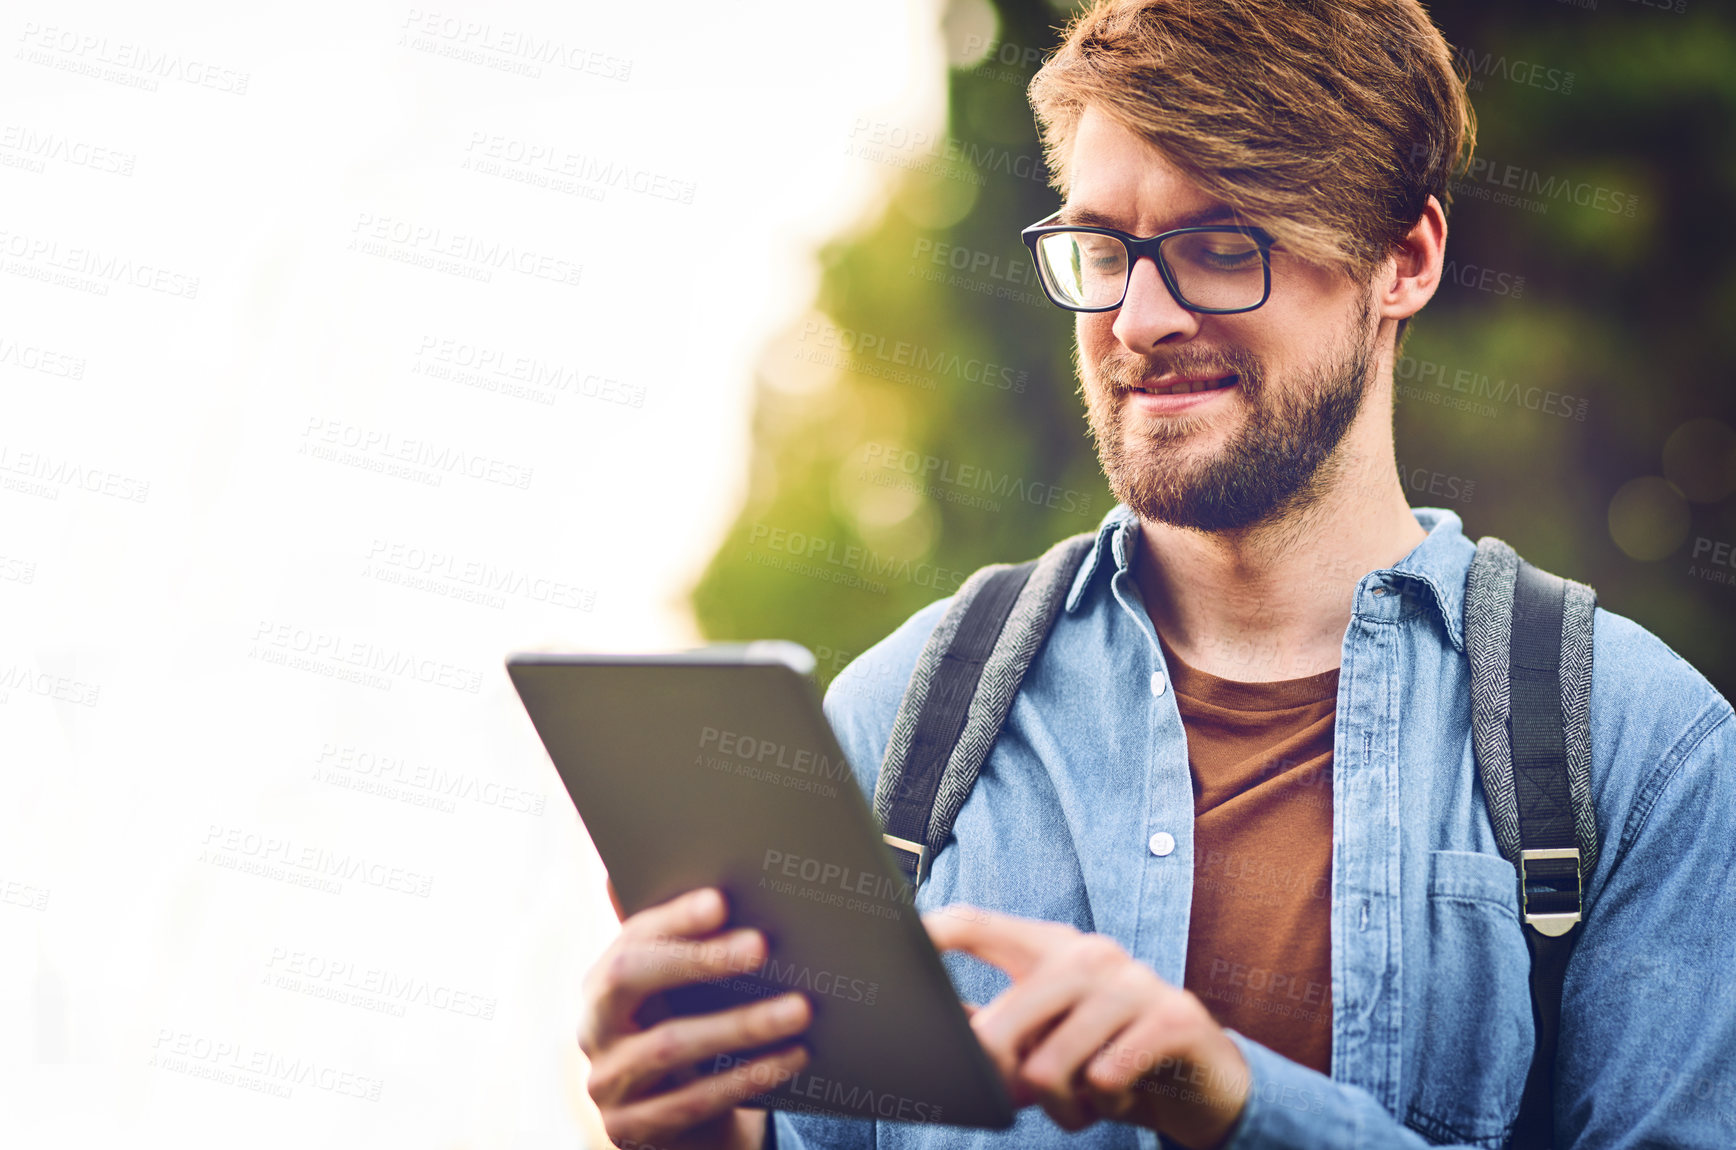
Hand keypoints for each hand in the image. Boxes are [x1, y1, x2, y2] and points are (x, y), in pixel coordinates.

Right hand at [580, 885, 811, 1149]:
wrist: (686, 1129)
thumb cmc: (694, 1037)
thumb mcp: (684, 997)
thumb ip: (691, 950)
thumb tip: (724, 891)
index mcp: (603, 983)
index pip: (630, 939)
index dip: (673, 919)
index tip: (722, 900)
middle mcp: (593, 1028)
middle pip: (629, 979)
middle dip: (696, 958)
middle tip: (761, 945)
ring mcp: (606, 1083)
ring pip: (671, 1044)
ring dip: (741, 1023)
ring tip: (800, 1007)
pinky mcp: (629, 1130)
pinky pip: (693, 1101)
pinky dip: (748, 1076)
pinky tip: (794, 1056)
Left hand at [924, 905, 1248, 1149]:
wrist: (1203, 1080)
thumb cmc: (1106, 1054)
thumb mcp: (1046, 1036)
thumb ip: (992, 1024)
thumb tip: (924, 1022)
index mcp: (1050, 948)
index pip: (979, 925)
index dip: (935, 931)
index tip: (898, 941)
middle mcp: (1090, 954)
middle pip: (1002, 1022)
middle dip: (1000, 1078)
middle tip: (1021, 1096)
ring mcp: (1134, 982)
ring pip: (1051, 1066)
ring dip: (1064, 1104)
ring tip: (1090, 1097)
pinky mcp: (1174, 1019)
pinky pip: (1107, 1078)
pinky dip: (1107, 1105)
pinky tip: (1125, 1095)